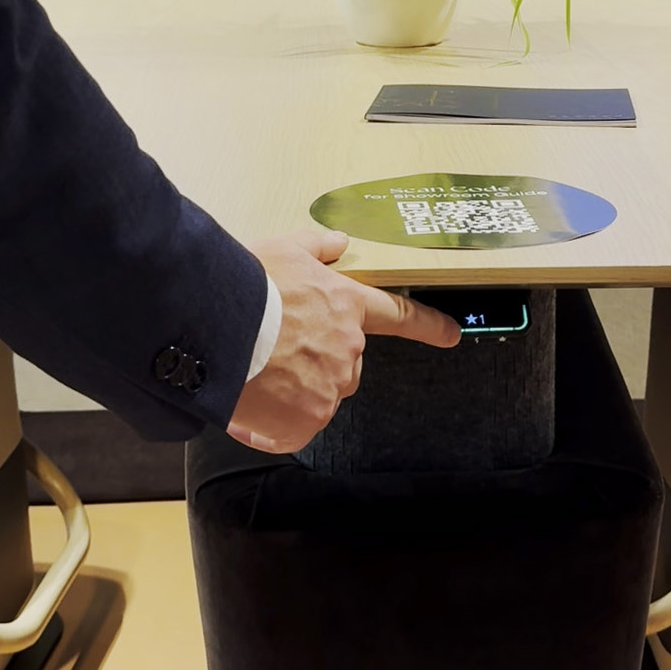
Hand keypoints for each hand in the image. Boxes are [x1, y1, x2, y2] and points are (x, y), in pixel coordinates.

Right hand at [228, 226, 460, 453]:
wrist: (218, 325)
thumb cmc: (248, 285)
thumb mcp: (285, 250)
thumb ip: (316, 247)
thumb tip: (339, 242)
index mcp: (347, 305)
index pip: (399, 315)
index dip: (428, 325)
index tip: (452, 333)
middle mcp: (349, 347)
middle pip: (345, 363)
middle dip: (317, 362)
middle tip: (276, 353)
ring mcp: (331, 385)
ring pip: (319, 394)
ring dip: (294, 391)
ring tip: (256, 374)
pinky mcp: (308, 418)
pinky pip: (294, 428)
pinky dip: (274, 423)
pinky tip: (252, 404)